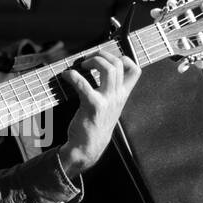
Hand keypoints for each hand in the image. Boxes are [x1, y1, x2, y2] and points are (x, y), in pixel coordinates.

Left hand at [59, 48, 141, 174]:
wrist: (88, 147)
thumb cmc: (95, 125)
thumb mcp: (109, 107)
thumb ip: (109, 91)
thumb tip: (97, 70)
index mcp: (123, 95)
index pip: (135, 70)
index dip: (124, 58)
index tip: (107, 58)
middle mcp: (118, 96)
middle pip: (119, 64)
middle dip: (102, 55)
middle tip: (88, 60)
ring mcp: (107, 101)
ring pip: (109, 69)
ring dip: (93, 61)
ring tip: (82, 65)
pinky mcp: (93, 106)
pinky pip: (84, 83)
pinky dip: (73, 76)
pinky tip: (66, 76)